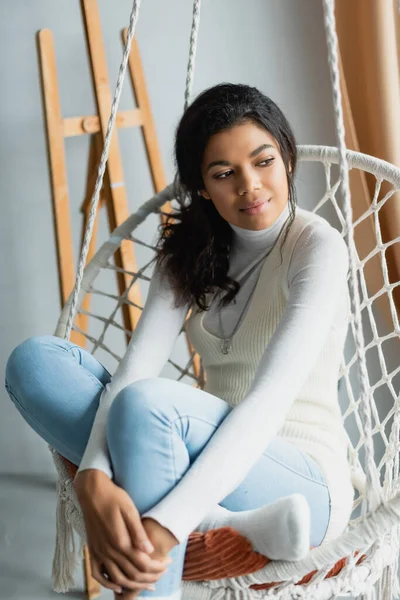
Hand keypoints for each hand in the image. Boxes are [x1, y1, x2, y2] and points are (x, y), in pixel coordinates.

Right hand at [74, 469, 171, 594]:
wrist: (92, 492)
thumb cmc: (114, 498)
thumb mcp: (130, 510)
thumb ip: (138, 532)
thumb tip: (149, 551)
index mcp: (120, 542)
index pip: (142, 564)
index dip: (157, 567)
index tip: (167, 562)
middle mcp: (108, 551)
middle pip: (132, 575)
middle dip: (150, 578)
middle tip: (162, 573)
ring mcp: (99, 553)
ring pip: (117, 579)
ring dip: (134, 585)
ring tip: (147, 582)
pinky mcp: (92, 551)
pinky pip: (97, 574)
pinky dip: (108, 584)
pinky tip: (118, 587)